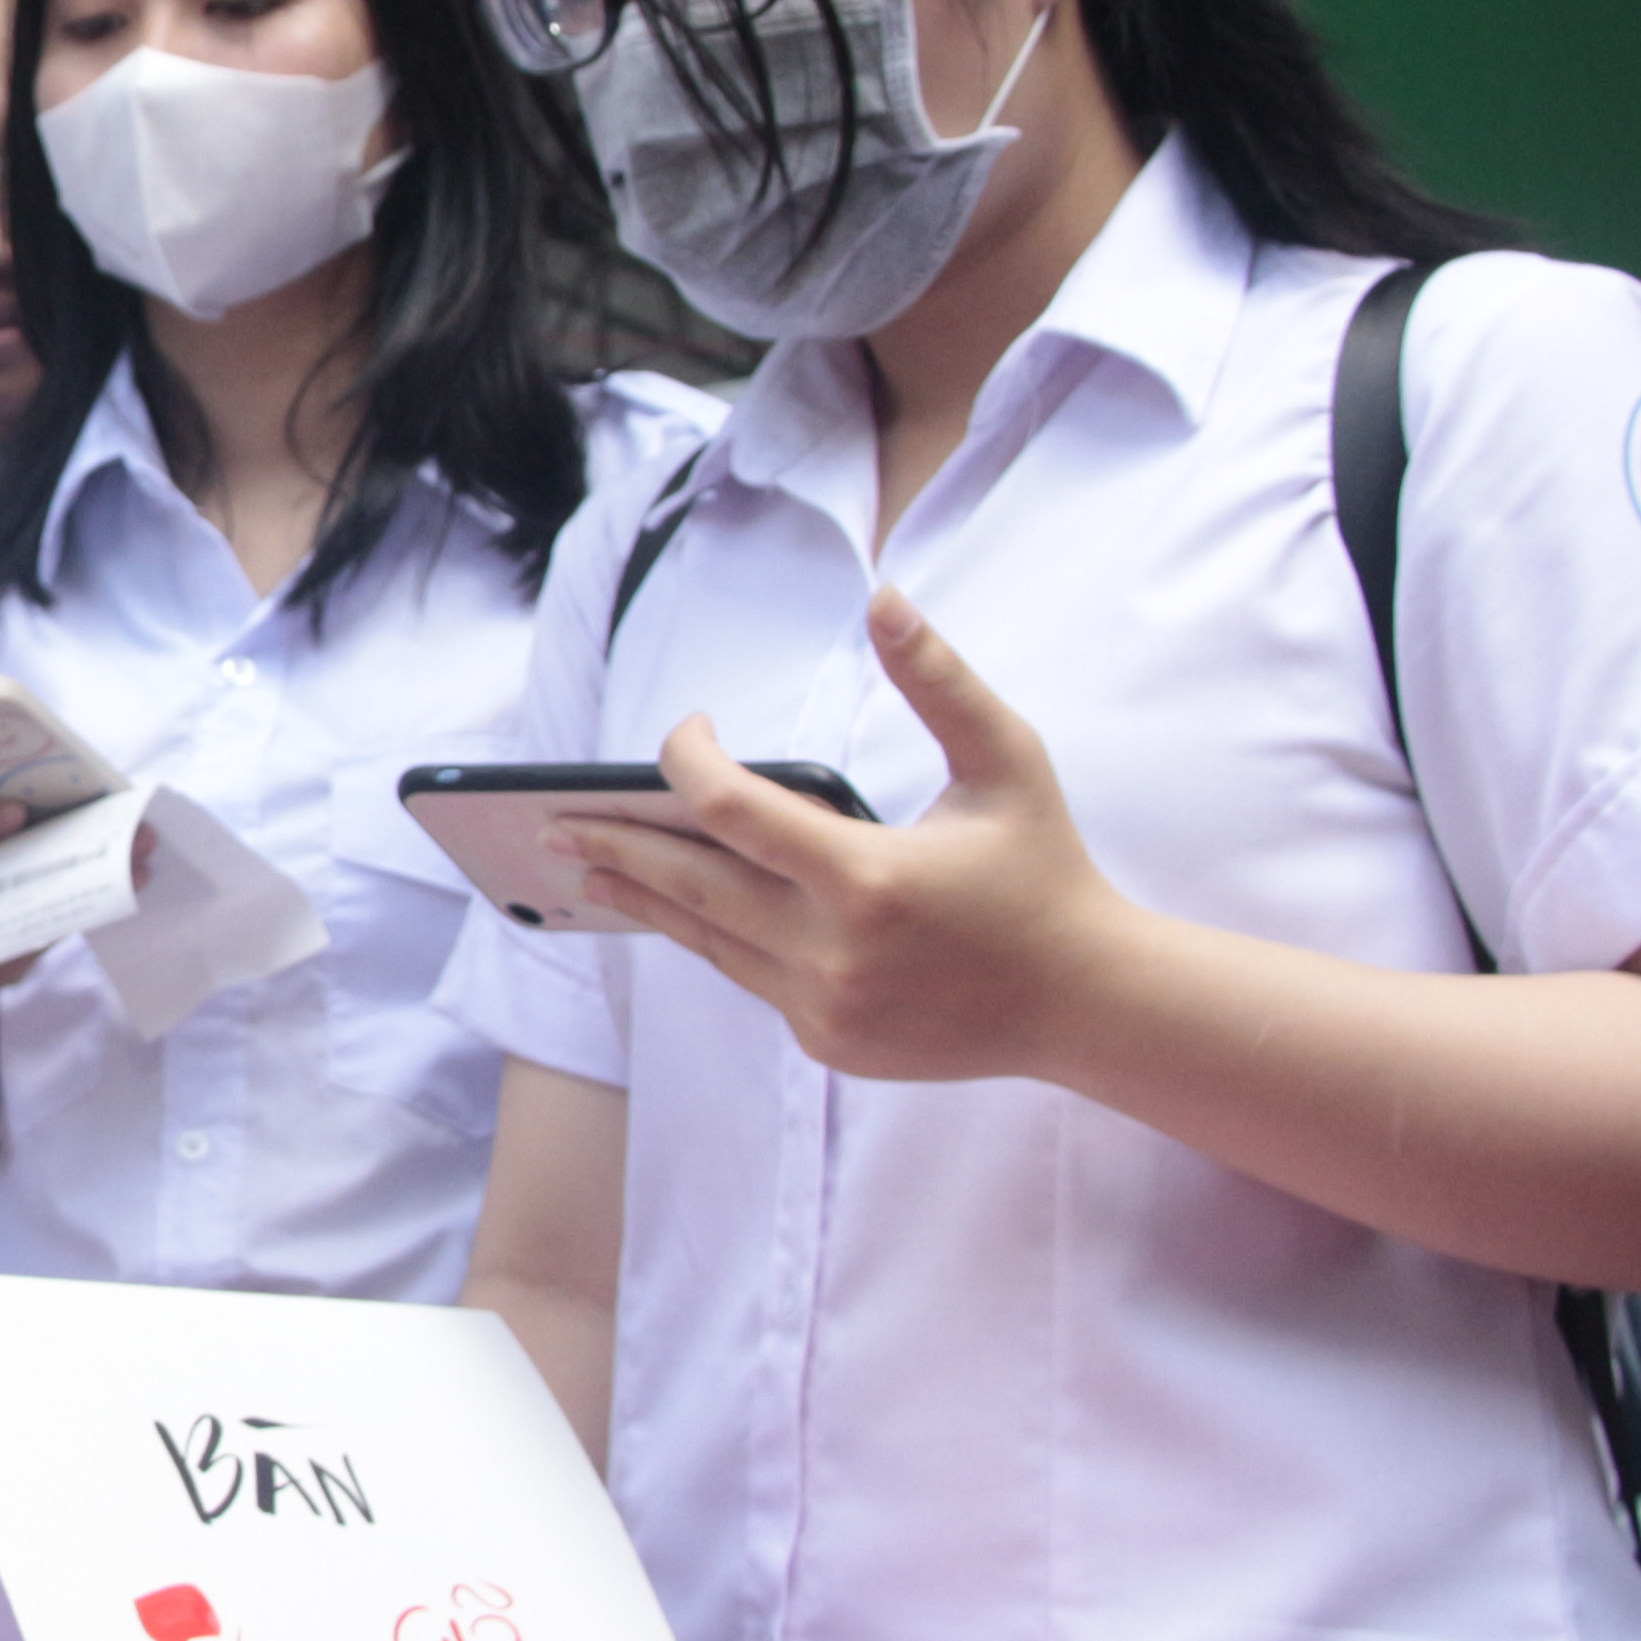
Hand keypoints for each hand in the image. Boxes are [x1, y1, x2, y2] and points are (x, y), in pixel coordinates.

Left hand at [560, 585, 1134, 1081]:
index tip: (686, 730)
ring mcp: (825, 1006)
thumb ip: (939, 681)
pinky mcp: (827, 1040)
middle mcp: (834, 952)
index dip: (688, 762)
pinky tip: (674, 907)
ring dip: (645, 897)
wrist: (1089, 1004)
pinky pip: (749, 976)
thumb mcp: (1006, 761)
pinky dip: (713, 936)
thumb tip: (885, 599)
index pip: (732, 811)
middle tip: (552, 818)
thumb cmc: (1046, 870)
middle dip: (616, 844)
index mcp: (870, 879)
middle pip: (692, 885)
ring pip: (709, 939)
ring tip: (586, 866)